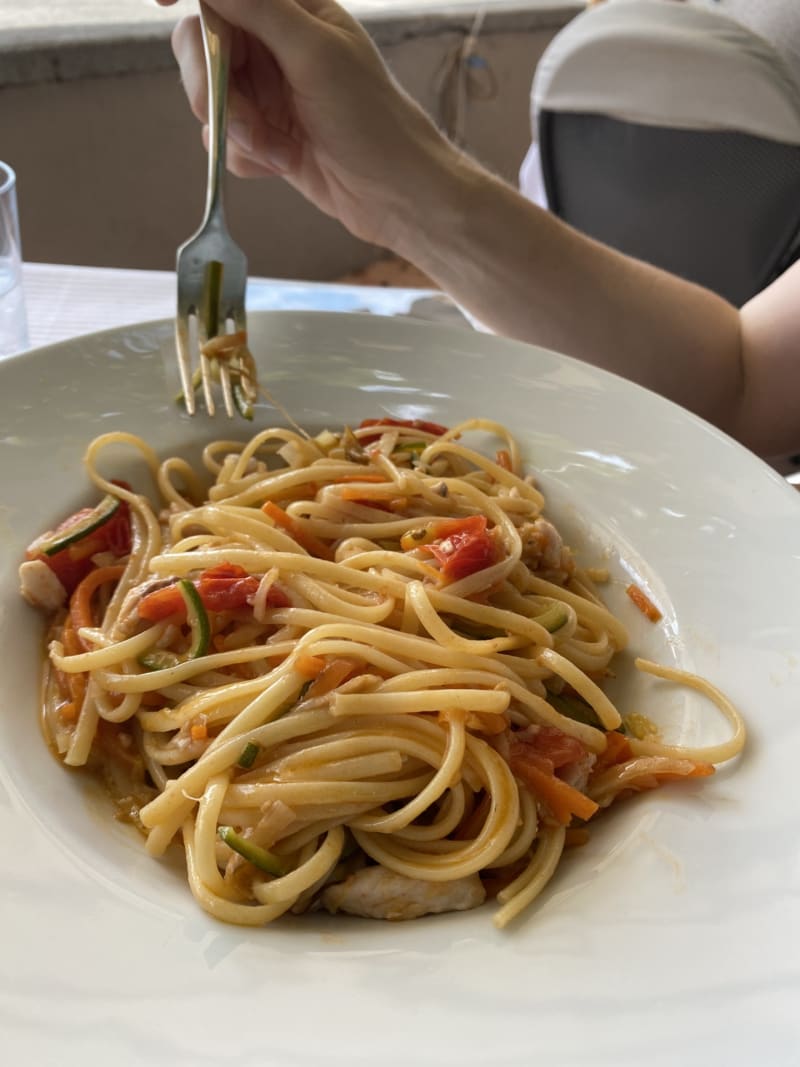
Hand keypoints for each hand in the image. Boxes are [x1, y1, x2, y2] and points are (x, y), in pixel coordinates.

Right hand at [155, 0, 464, 248]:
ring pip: (210, 98)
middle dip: (213, 85)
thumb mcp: (316, 53)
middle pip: (203, 45)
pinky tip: (283, 164)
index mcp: (295, 10)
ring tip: (279, 150)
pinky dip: (246, 156)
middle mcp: (277, 46)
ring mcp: (269, 94)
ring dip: (238, 130)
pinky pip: (225, 140)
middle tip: (227, 116)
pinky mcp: (266, 138)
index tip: (159, 1)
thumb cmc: (372, 120)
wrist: (395, 196)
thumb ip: (259, 7)